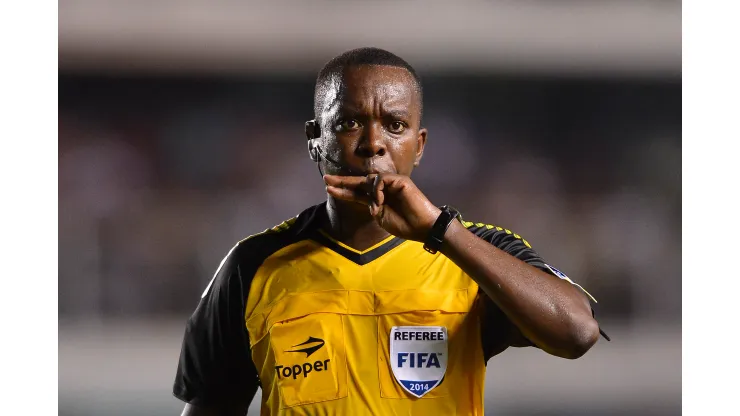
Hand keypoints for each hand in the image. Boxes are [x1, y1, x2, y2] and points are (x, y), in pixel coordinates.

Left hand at [324, 173, 441, 241]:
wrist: (421, 227)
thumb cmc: (403, 225)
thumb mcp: (380, 217)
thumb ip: (370, 205)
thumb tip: (363, 197)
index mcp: (377, 198)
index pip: (356, 192)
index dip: (342, 190)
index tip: (327, 187)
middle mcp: (383, 189)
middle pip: (359, 182)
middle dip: (342, 181)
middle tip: (326, 179)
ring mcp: (392, 183)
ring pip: (369, 180)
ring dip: (369, 194)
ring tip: (377, 207)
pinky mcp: (399, 180)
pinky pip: (380, 180)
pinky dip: (377, 190)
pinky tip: (381, 200)